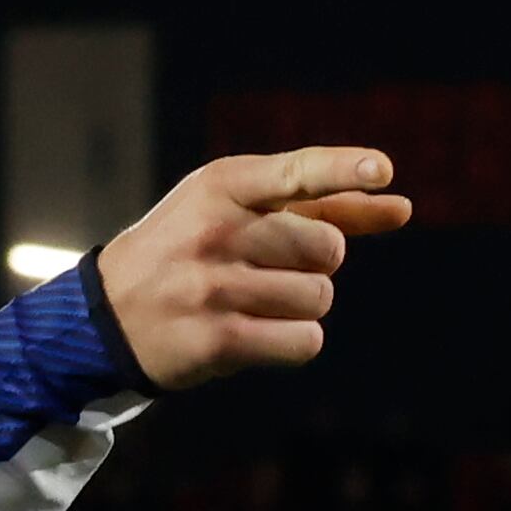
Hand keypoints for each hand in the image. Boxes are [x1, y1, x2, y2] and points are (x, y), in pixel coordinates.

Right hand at [95, 148, 409, 389]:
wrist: (107, 314)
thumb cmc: (191, 252)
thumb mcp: (238, 212)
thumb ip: (321, 206)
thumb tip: (403, 208)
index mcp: (221, 186)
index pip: (295, 172)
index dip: (345, 169)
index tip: (385, 169)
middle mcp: (214, 230)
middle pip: (327, 250)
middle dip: (318, 265)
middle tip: (272, 269)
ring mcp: (212, 286)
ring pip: (319, 299)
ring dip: (303, 307)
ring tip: (254, 303)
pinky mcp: (216, 340)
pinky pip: (304, 341)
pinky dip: (296, 341)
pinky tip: (259, 334)